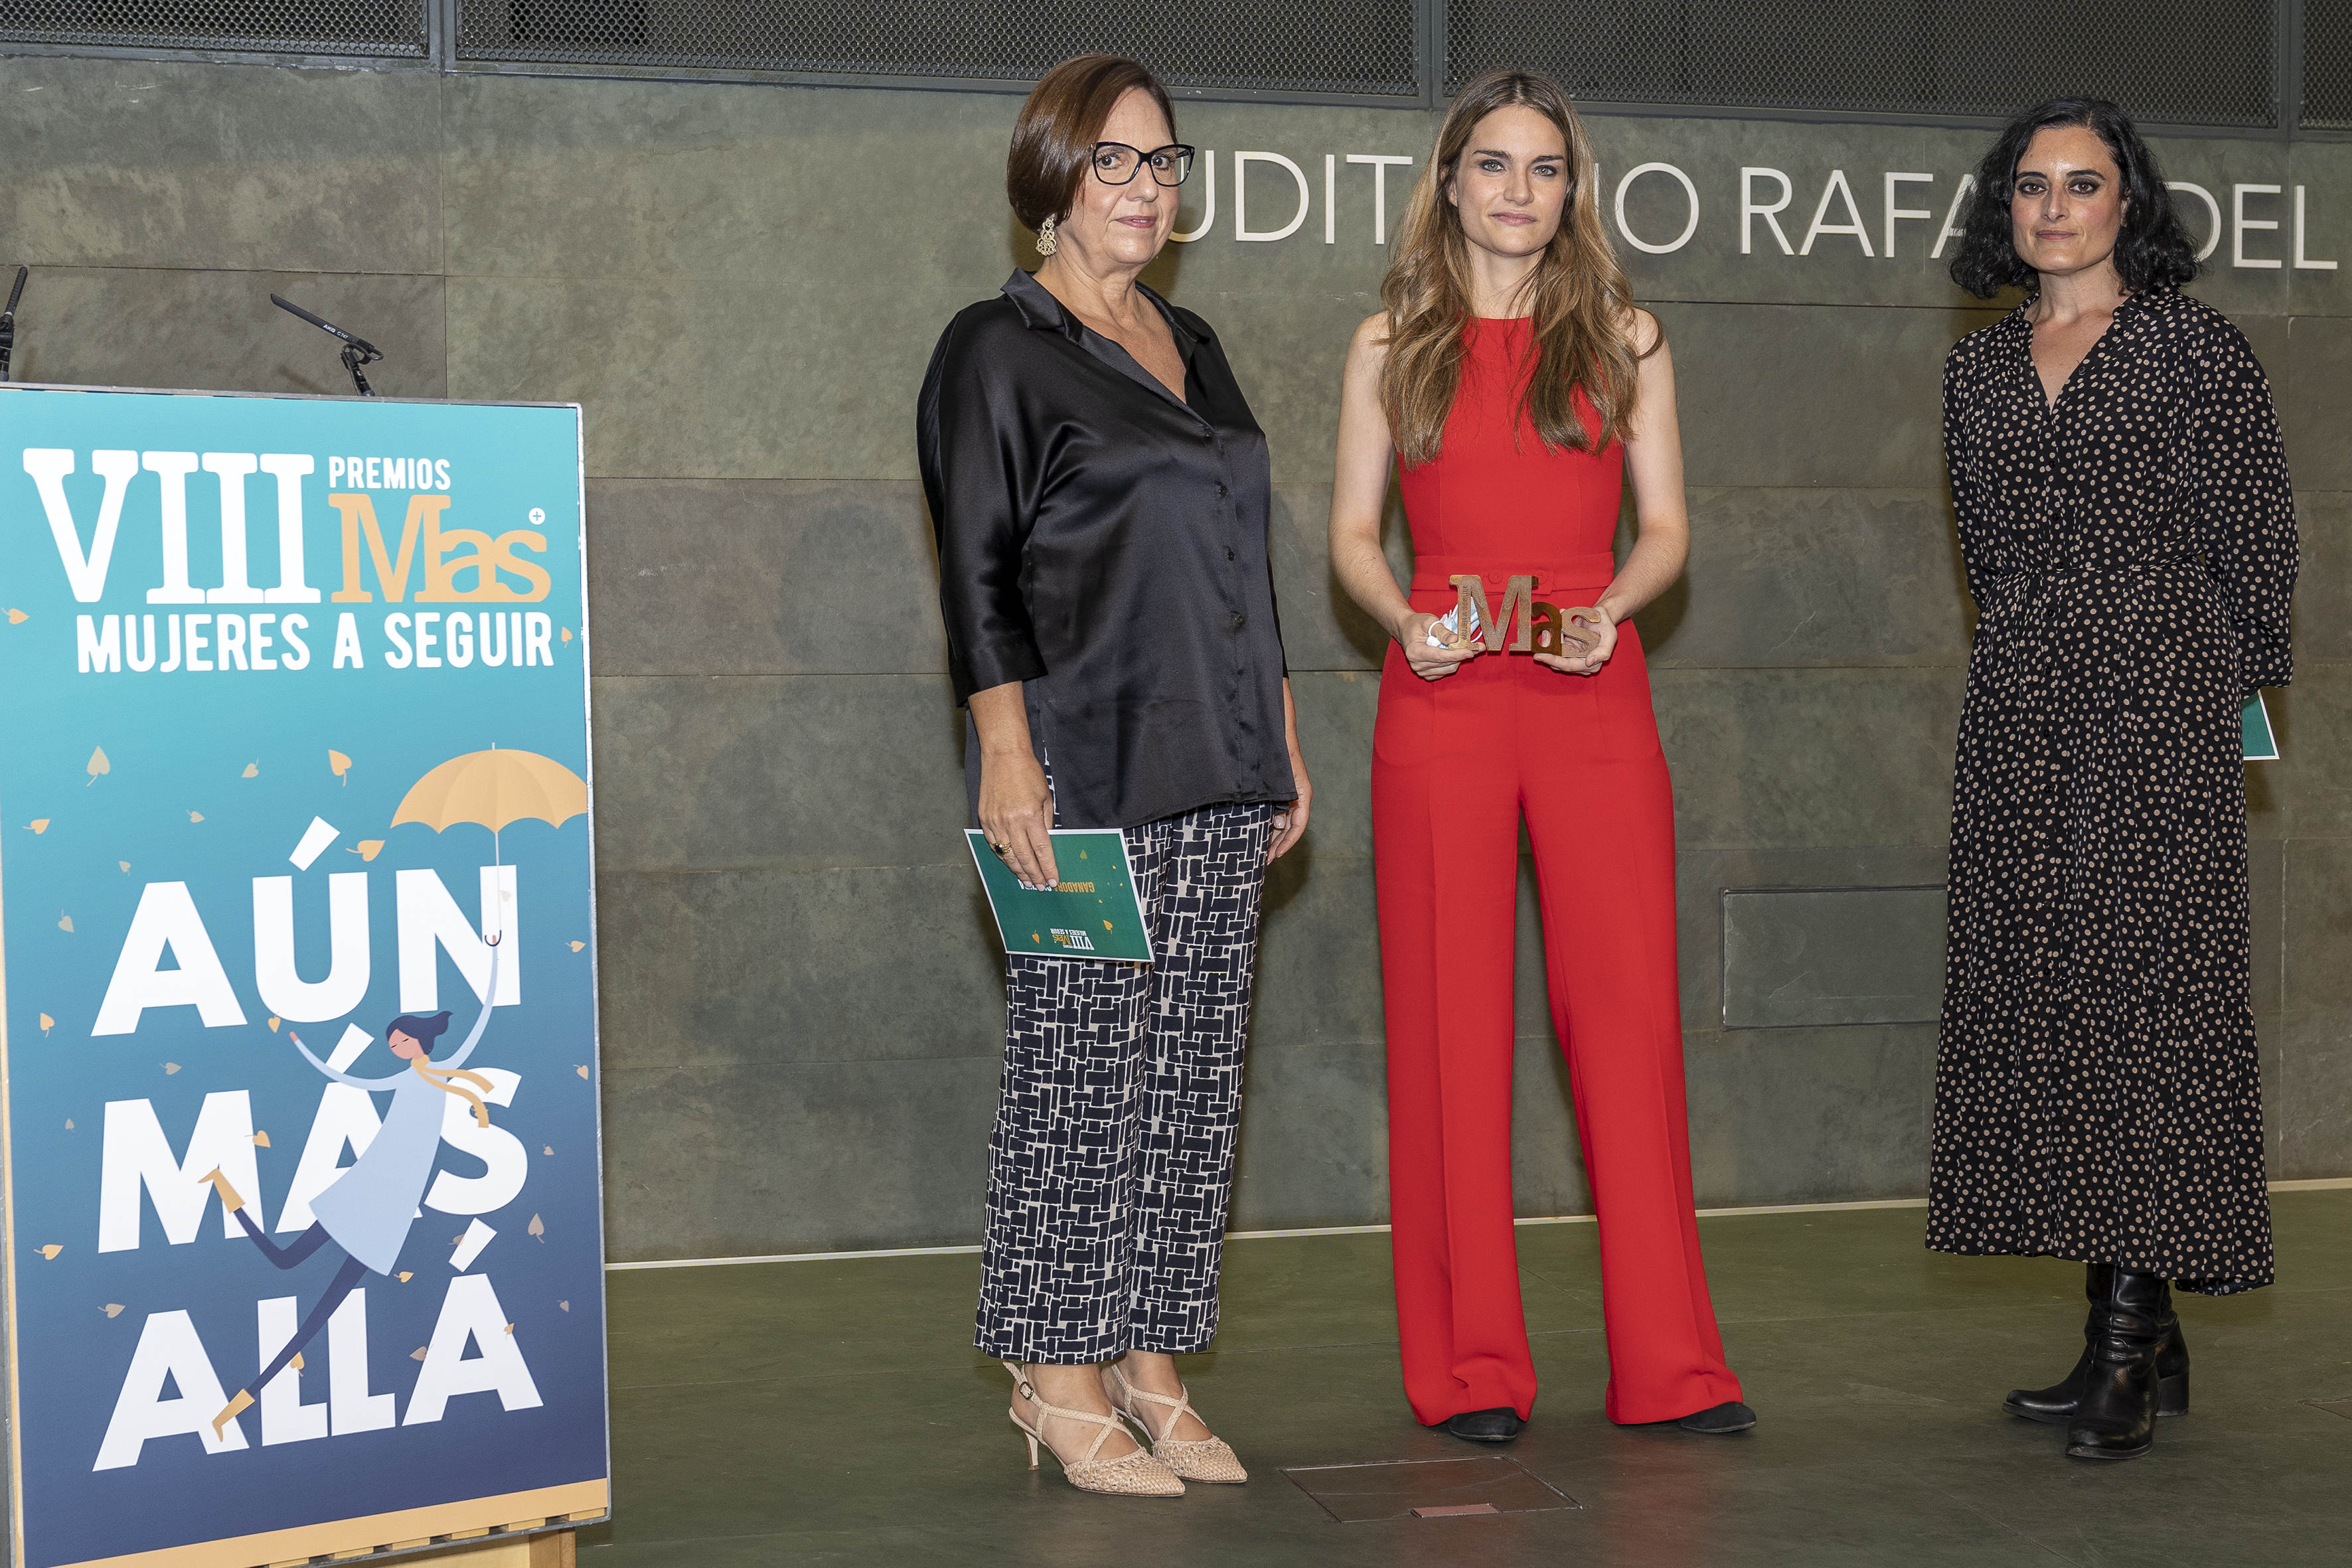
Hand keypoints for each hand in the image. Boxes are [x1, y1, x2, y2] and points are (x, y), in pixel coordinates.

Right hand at [979, 750, 1057, 889]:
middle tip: (1040, 886)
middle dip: (1033, 875)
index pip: (1041, 850)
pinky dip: (1003, 856)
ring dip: (1018, 870)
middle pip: (1024, 858)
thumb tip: (1046, 844)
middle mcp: (1011, 822)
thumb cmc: (1027, 773)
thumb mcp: (1045, 797)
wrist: (1003, 756)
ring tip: (1026, 881)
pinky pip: (993, 845)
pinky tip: (1010, 863)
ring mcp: (995, 822)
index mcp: (1029, 816)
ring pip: (1007, 855)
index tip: (1052, 880)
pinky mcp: (984, 819)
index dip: (1048, 868)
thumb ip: (1046, 822)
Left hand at [1270, 750, 1311, 860]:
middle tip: (1265, 859)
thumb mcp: (1279, 782)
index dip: (1288, 842)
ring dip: (1273, 837)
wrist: (1274, 736)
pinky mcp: (1280, 794)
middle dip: (1278, 844)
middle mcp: (1298, 799)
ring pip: (1282, 823)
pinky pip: (1276, 814)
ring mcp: (1289, 797)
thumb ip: (1278, 803)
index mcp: (1302, 796)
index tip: (1276, 854)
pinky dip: (1269, 825)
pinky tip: (1259, 833)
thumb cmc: (1279, 755)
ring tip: (1261, 851)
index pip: (1298, 826)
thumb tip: (1275, 825)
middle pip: (1290, 828)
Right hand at [1396, 610, 1480, 680]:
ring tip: (1464, 648)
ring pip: (1447, 669)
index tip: (1471, 651)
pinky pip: (1444, 671)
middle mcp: (1417, 664)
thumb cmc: (1416, 624)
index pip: (1440, 656)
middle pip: (1445, 664)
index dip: (1456, 654)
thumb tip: (1456, 640)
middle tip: (1475, 646)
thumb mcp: (1429, 621)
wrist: (1405, 629)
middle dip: (1461, 655)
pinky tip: (1453, 653)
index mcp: (1415, 651)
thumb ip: (1443, 632)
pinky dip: (1452, 663)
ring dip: (1458, 659)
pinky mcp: (1426, 674)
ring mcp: (1421, 671)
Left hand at [1535, 604, 1615, 676]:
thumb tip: (1589, 662)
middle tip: (1546, 632)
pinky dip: (1551, 635)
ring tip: (1549, 628)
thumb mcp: (1610, 636)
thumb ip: (1603, 651)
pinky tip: (1554, 624)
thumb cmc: (1607, 626)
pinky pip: (1554, 644)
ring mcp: (1571, 655)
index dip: (1553, 661)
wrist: (1601, 615)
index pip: (1568, 666)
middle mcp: (1579, 662)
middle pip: (1557, 661)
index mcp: (1590, 664)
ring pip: (1553, 653)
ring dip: (1548, 641)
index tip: (1539, 656)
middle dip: (1547, 648)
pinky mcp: (1565, 647)